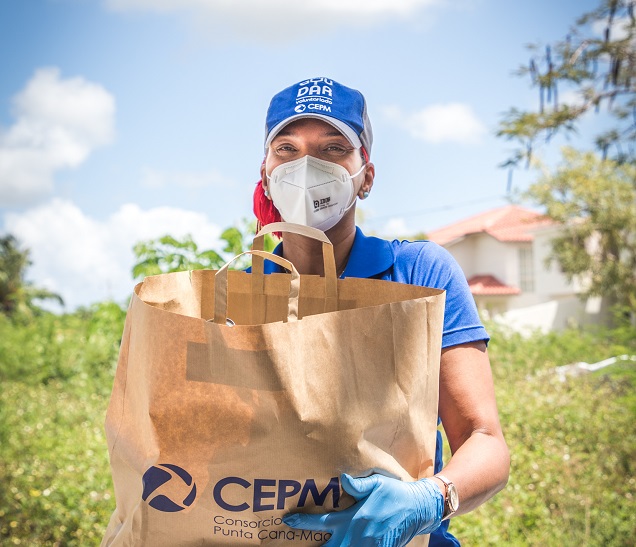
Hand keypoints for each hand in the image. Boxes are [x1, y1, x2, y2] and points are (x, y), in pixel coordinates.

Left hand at [282, 473, 443, 545]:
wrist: (418, 509)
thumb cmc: (395, 494)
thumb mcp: (377, 484)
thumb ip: (358, 485)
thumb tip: (342, 479)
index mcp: (354, 518)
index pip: (322, 523)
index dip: (304, 522)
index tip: (288, 520)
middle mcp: (357, 536)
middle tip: (299, 544)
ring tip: (315, 546)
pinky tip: (341, 545)